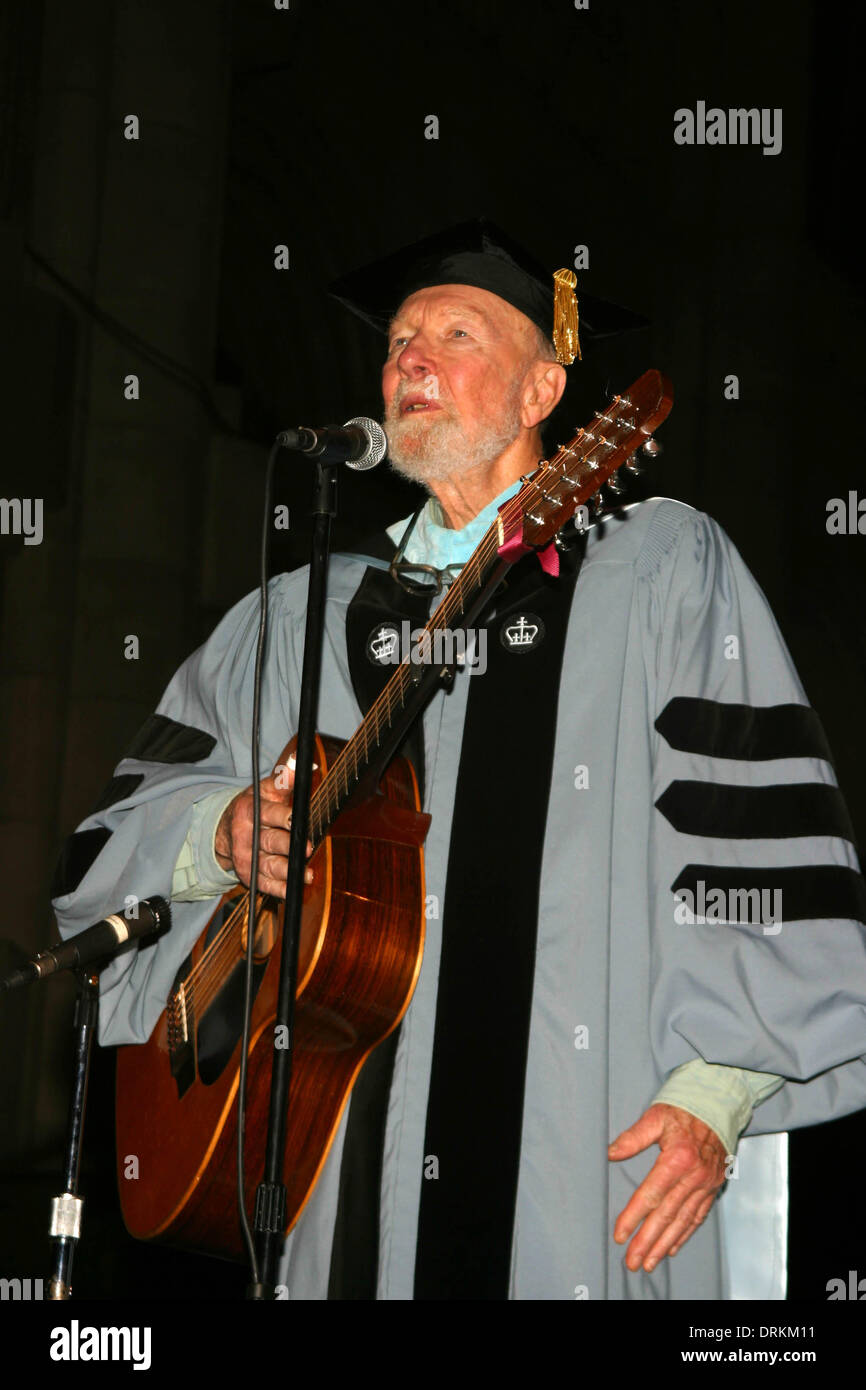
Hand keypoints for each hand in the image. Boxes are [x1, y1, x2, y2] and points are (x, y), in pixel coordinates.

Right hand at [214, 763, 312, 897]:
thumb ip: (284, 778)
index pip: (268, 813)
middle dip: (288, 846)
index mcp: (251, 810)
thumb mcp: (265, 789)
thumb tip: (303, 764)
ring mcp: (248, 857)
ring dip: (287, 872)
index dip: (282, 816)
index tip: (295, 818)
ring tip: (306, 874)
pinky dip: (279, 889)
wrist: (225, 830)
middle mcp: (248, 835)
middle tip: (307, 849)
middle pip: (269, 841)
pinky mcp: (249, 875)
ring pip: (268, 866)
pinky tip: (293, 890)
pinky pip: (264, 885)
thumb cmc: (254, 806)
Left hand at [608, 1103, 727, 1272]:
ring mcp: (706, 1184)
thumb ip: (634, 1137)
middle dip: (647, 1241)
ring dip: (664, 1244)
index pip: (651, 1195)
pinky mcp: (713, 1188)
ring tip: (649, 1262)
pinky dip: (684, 1234)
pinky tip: (672, 1247)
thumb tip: (611, 1153)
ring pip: (683, 1221)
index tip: (620, 1235)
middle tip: (631, 1261)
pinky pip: (698, 1216)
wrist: (718, 1104)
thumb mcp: (656, 1116)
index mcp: (677, 1158)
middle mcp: (694, 1176)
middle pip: (667, 1215)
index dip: (633, 1217)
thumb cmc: (684, 1109)